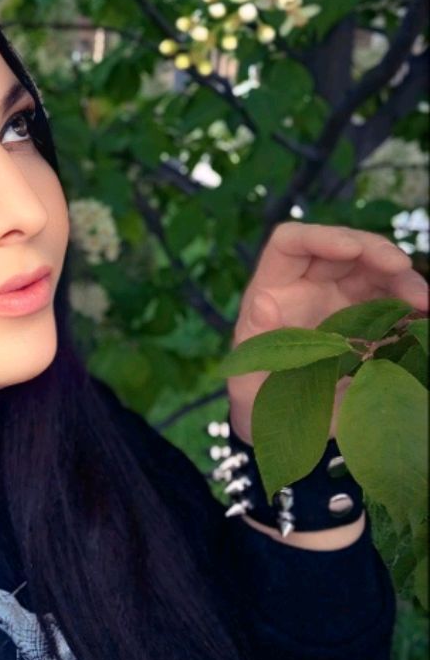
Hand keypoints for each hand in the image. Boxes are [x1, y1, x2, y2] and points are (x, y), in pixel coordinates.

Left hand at [227, 222, 428, 444]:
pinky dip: (412, 306)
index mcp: (276, 286)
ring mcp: (342, 301)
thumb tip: (262, 300)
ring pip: (374, 272)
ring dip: (401, 279)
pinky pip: (394, 303)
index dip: (320, 236)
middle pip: (342, 250)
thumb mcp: (247, 372)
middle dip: (373, 251)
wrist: (285, 424)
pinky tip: (425, 318)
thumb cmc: (255, 393)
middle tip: (402, 267)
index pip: (291, 242)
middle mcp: (310, 285)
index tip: (350, 248)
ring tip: (424, 301)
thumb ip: (256, 337)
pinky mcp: (369, 323)